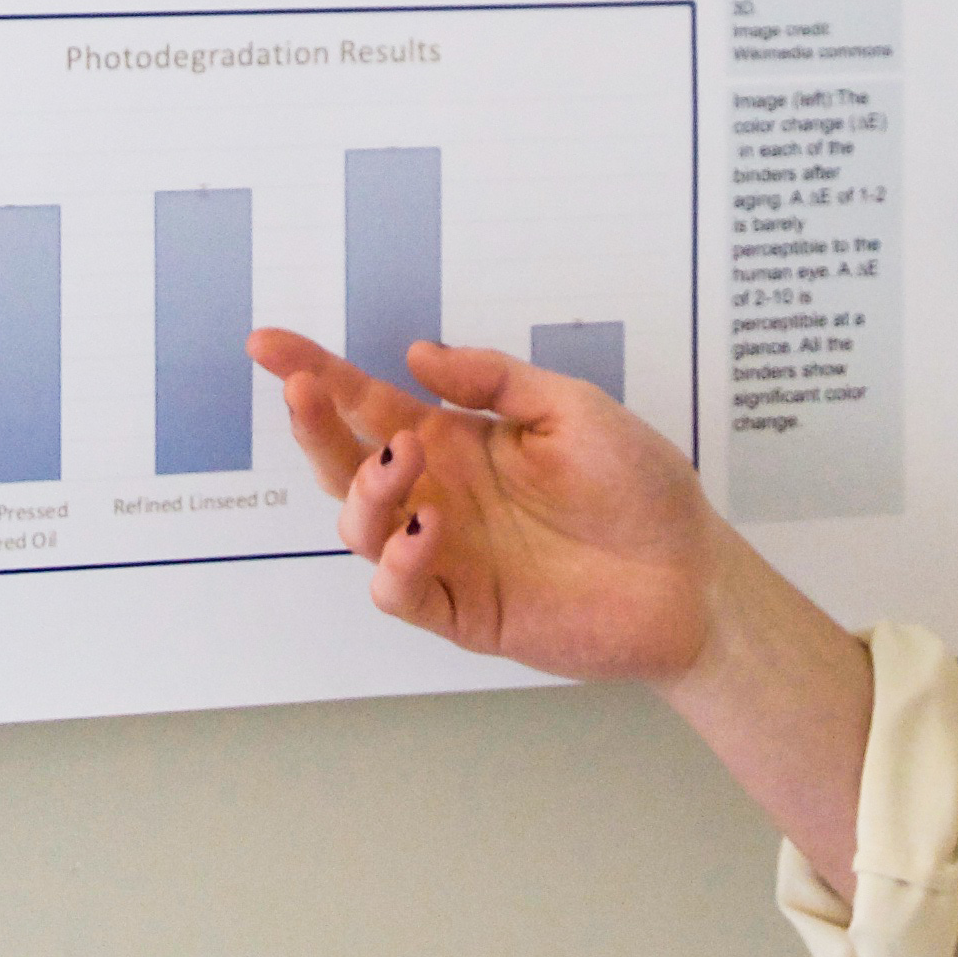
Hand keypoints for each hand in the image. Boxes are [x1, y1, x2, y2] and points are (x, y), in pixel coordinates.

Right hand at [251, 329, 729, 683]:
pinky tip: (429, 529)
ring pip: (362, 527)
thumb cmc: (638, 488)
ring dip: (365, 490)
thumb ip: (494, 380)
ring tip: (404, 460)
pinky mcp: (464, 611)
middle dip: (315, 427)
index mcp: (454, 442)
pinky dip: (399, 563)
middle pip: (347, 464)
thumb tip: (416, 355)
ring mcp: (445, 556)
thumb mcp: (571, 407)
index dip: (315, 372)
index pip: (367, 403)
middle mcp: (437, 495)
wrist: (690, 575)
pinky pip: (402, 593)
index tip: (267, 345)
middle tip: (306, 391)